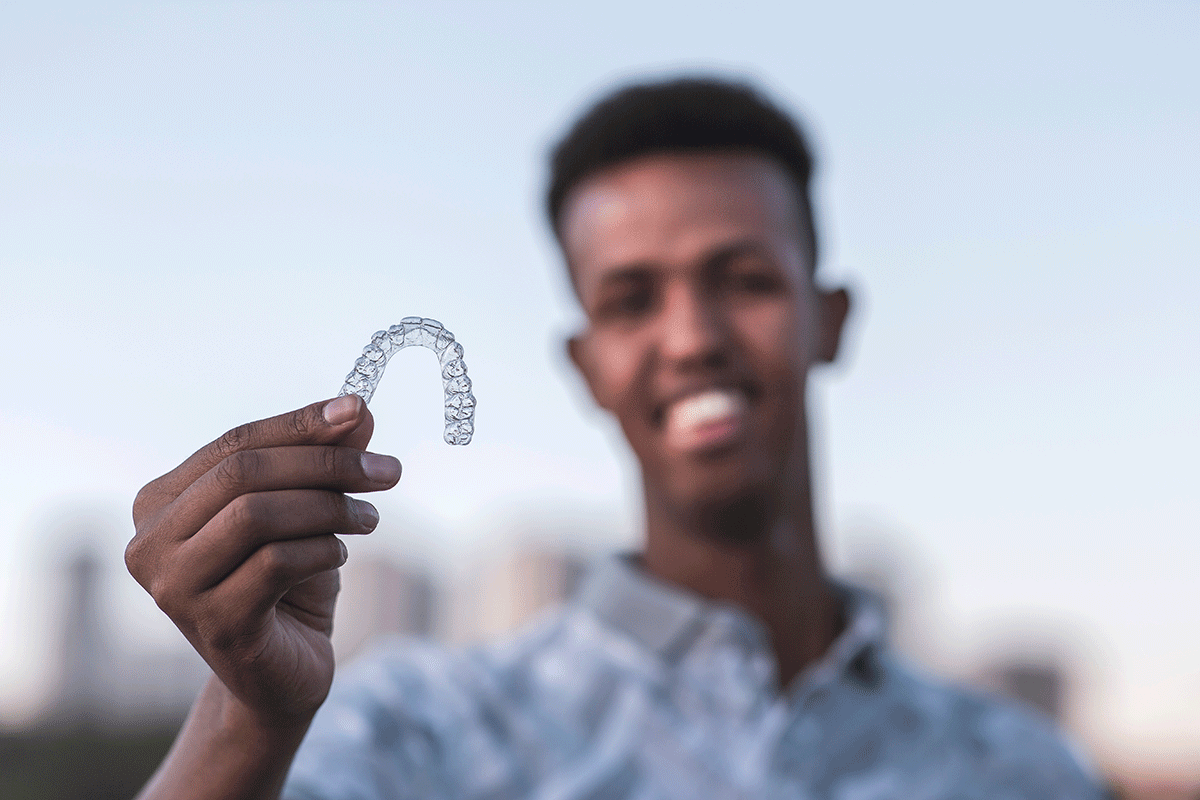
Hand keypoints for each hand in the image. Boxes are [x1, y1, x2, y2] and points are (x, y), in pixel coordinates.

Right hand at [126, 395, 400, 725]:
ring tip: (369, 517)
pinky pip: (276, 563)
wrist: (283, 674)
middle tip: (387, 470)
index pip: (234, 443)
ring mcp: (175, 588)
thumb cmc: (287, 583)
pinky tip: (340, 553)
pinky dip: (322, 549)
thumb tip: (356, 409)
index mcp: (160, 503)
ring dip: (329, 507)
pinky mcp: (213, 625)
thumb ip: (322, 458)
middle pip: (244, 474)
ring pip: (256, 515)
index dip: (300, 424)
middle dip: (325, 463)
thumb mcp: (306, 511)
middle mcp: (151, 543)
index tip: (359, 411)